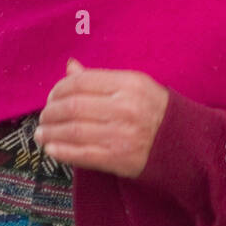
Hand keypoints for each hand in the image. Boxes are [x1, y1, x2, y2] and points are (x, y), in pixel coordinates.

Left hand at [34, 60, 169, 178]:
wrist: (183, 144)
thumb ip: (100, 78)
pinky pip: (81, 154)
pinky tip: (51, 148)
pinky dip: (62, 151)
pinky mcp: (117, 158)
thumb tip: (70, 67)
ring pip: (73, 131)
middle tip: (43, 116)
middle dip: (51, 112)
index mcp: (128, 84)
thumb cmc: (155, 110)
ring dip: (51, 133)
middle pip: (74, 106)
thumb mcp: (134, 85)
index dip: (59, 89)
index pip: (82, 82)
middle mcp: (124, 107)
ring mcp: (120, 134)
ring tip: (41, 133)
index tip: (51, 96)